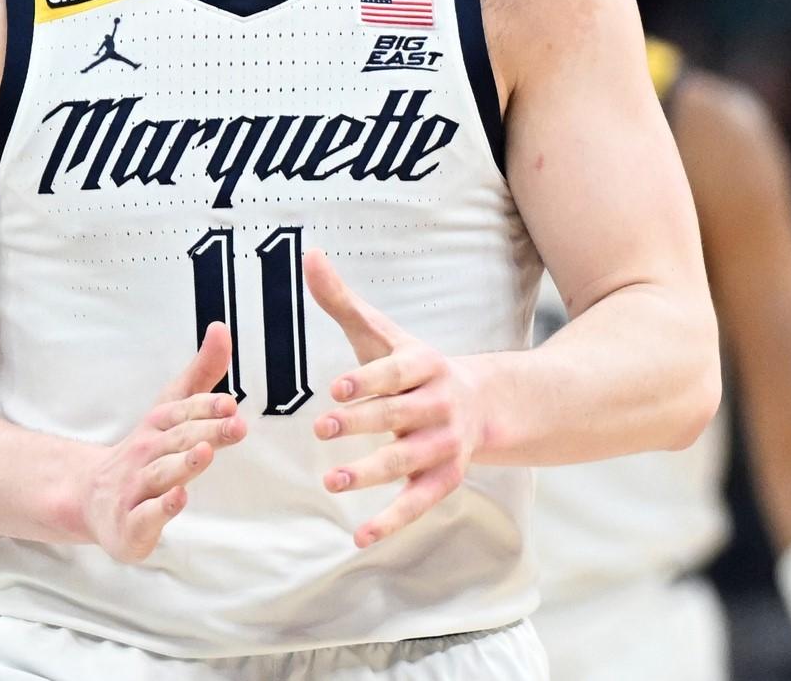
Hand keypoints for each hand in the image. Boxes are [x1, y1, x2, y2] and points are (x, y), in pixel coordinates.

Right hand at [77, 322, 247, 562]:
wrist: (93, 498)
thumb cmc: (147, 451)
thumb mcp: (172, 409)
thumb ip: (201, 372)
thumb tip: (221, 328)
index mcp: (159, 425)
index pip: (182, 411)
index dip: (205, 407)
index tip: (230, 403)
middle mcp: (147, 453)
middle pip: (178, 440)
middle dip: (207, 432)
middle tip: (236, 425)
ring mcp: (137, 488)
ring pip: (163, 474)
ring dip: (184, 463)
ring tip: (205, 453)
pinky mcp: (132, 523)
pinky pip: (147, 515)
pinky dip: (162, 508)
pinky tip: (179, 497)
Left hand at [305, 251, 488, 548]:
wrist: (482, 404)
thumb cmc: (413, 368)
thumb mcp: (381, 334)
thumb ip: (342, 300)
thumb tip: (308, 253)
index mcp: (423, 365)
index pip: (394, 373)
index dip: (367, 381)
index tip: (335, 386)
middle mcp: (439, 404)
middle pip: (398, 416)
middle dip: (362, 423)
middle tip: (321, 428)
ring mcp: (443, 444)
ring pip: (407, 461)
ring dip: (371, 472)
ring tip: (332, 482)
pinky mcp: (444, 479)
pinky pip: (417, 503)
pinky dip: (391, 521)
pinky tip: (359, 536)